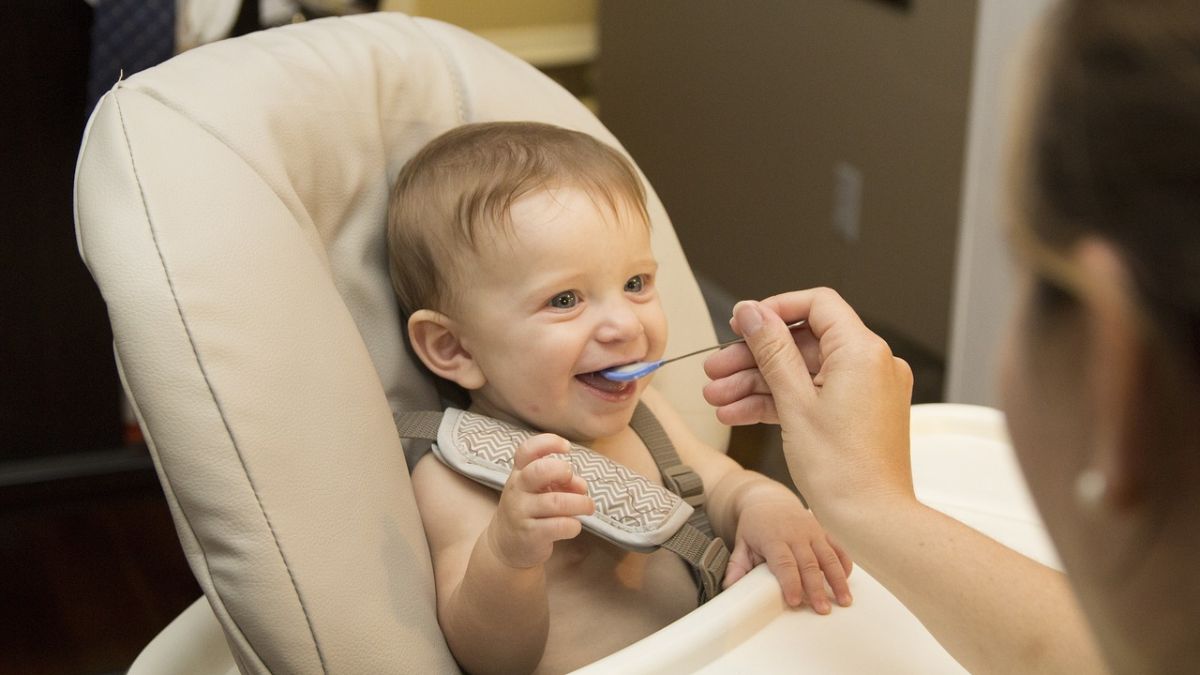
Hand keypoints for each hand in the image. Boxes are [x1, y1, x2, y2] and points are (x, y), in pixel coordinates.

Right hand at [486, 434, 594, 568]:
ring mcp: (521, 512)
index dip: (548, 443)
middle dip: (563, 472)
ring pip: (556, 502)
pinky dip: (574, 525)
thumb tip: (581, 486)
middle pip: (539, 471)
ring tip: (588, 507)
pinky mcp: (530, 535)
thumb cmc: (529, 510)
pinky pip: (559, 526)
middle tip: (574, 481)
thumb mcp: (539, 490)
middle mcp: (517, 490)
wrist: (505, 546)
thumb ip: (561, 482)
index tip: (566, 447)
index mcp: (519, 473)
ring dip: (580, 503)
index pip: (526, 450)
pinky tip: (574, 526)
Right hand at [702, 289, 914, 515]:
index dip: (774, 310)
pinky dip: (779, 402)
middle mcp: (872, 365)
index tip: (742, 324)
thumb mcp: (794, 402)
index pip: (817, 305)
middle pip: (803, 343)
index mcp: (862, 352)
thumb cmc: (843, 471)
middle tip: (716, 370)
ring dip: (758, 384)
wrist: (871, 521)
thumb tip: (752, 313)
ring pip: (802, 373)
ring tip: (718, 399)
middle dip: (754, 357)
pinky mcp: (858, 414)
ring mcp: (866, 391)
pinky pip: (814, 395)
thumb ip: (771, 350)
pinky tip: (740, 414)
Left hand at [724, 492, 852, 613]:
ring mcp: (812, 531)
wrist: (768, 499)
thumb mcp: (741, 542)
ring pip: (828, 557)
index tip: (795, 601)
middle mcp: (796, 534)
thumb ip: (737, 565)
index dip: (790, 582)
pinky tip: (846, 581)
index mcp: (773, 537)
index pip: (784, 562)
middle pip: (809, 563)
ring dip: (838, 580)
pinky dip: (844, 564)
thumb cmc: (754, 526)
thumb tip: (729, 588)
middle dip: (817, 588)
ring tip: (844, 601)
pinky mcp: (823, 531)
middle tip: (822, 609)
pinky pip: (837, 548)